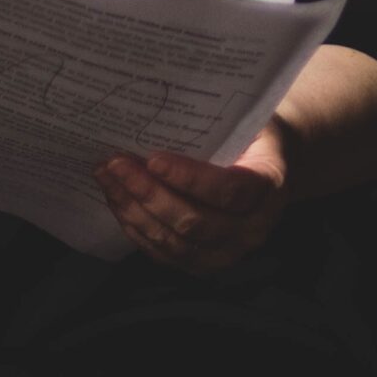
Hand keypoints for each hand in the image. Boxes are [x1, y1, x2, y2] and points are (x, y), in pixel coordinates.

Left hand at [95, 127, 290, 274]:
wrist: (264, 170)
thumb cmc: (250, 138)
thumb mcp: (247, 123)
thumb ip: (221, 125)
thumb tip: (167, 111)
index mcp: (269, 189)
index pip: (228, 190)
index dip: (190, 178)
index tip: (153, 159)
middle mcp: (253, 230)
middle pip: (195, 222)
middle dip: (149, 193)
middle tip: (115, 164)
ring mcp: (228, 253)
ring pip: (174, 242)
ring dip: (134, 210)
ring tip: (107, 178)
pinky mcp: (202, 265)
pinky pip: (164, 254)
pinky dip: (136, 228)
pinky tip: (117, 201)